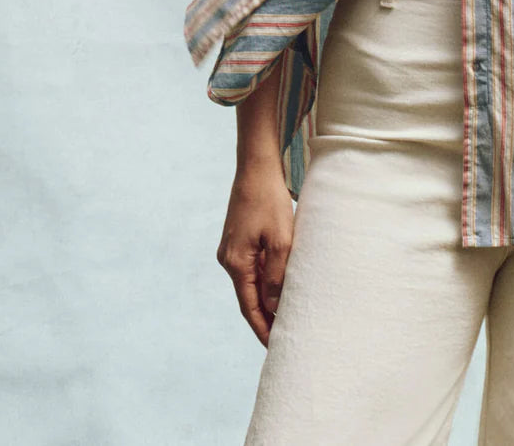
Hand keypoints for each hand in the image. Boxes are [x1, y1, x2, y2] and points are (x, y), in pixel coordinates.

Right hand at [217, 160, 294, 346]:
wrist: (257, 166)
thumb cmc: (270, 199)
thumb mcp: (280, 239)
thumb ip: (277, 275)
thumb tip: (273, 306)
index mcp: (236, 263)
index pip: (249, 307)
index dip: (262, 328)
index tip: (275, 348)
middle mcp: (229, 259)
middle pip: (248, 298)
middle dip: (264, 318)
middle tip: (283, 339)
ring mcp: (232, 248)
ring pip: (251, 282)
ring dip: (266, 299)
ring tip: (285, 316)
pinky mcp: (239, 238)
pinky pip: (252, 267)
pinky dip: (265, 280)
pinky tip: (279, 285)